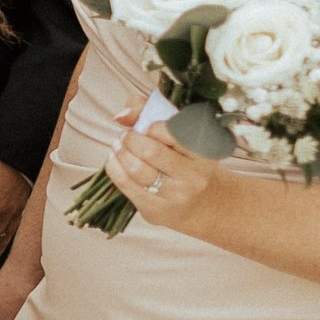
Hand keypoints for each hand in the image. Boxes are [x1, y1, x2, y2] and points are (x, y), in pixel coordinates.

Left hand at [105, 116, 225, 239]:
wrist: (200, 201)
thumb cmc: (183, 158)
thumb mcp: (177, 132)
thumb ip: (148, 110)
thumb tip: (122, 115)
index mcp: (205, 152)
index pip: (173, 133)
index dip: (152, 126)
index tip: (147, 126)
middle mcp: (195, 176)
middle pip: (151, 151)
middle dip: (131, 138)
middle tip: (126, 135)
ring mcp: (176, 195)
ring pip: (136, 169)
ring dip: (120, 152)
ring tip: (118, 145)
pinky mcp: (156, 209)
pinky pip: (125, 183)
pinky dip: (114, 166)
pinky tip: (115, 159)